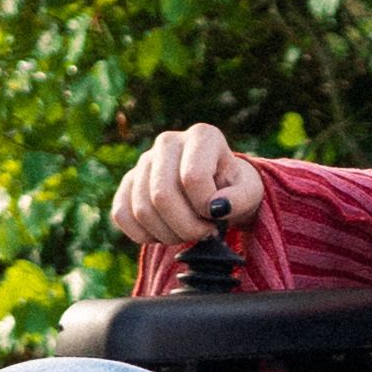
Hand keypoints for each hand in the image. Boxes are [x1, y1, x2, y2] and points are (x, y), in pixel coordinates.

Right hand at [108, 122, 267, 254]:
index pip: (193, 177)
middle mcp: (168, 141)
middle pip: (162, 195)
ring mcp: (144, 161)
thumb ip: (240, 198)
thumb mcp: (249, 192)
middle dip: (185, 226)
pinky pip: (122, 214)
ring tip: (188, 233)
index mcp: (201, 135)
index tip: (217, 215)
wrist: (217, 191)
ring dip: (167, 234)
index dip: (206, 206)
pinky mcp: (128, 182)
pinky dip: (143, 235)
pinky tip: (165, 233)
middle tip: (203, 233)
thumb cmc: (234, 190)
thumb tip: (217, 207)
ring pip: (142, 209)